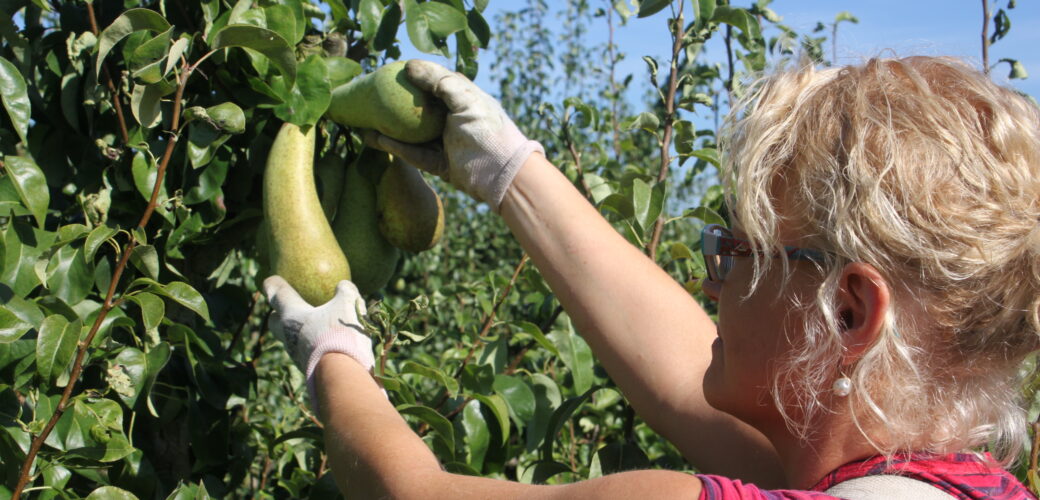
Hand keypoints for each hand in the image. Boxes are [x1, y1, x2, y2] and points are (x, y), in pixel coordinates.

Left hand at [263, 276, 374, 407]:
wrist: (340, 376)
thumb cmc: (339, 334)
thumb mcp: (347, 305)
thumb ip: (345, 291)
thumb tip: (344, 285)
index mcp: (292, 315)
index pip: (277, 295)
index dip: (273, 285)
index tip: (269, 280)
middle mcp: (288, 336)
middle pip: (275, 323)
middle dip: (278, 315)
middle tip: (286, 309)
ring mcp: (297, 355)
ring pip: (291, 339)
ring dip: (299, 331)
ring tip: (315, 326)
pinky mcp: (309, 369)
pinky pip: (307, 351)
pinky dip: (314, 345)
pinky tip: (329, 343)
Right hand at [366, 59, 543, 210]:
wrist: (503, 176)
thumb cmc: (488, 131)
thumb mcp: (466, 99)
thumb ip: (439, 81)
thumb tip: (409, 66)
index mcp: (462, 100)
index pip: (434, 83)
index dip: (413, 77)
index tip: (388, 73)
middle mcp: (453, 119)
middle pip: (418, 109)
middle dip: (395, 104)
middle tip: (371, 97)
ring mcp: (446, 143)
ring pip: (411, 133)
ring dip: (388, 128)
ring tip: (363, 120)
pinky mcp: (440, 164)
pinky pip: (413, 153)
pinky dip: (394, 146)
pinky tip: (375, 138)